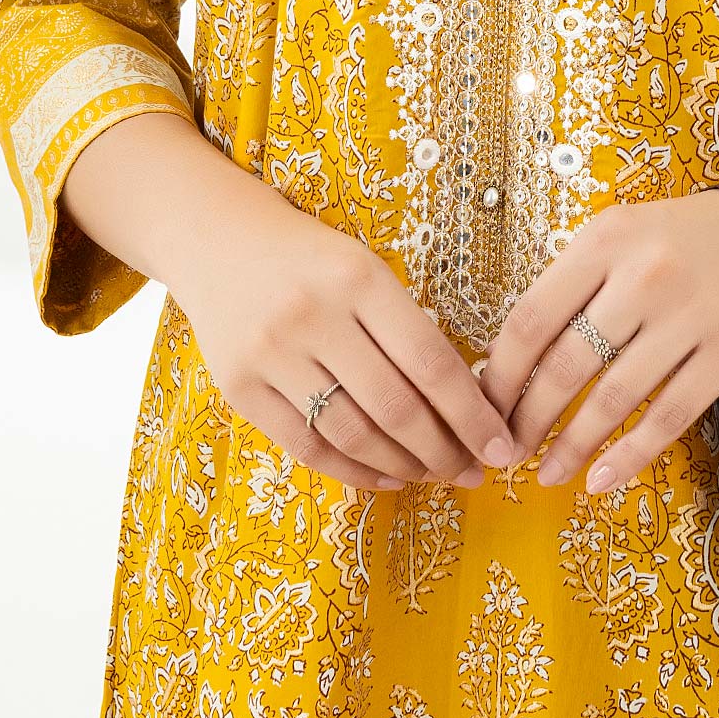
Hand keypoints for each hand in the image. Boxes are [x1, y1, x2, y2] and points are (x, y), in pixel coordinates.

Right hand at [171, 174, 517, 493]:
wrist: (216, 240)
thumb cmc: (311, 259)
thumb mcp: (364, 270)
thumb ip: (406, 328)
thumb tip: (466, 406)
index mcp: (358, 278)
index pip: (429, 361)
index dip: (471, 414)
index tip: (502, 445)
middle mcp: (313, 315)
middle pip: (394, 406)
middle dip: (444, 451)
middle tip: (473, 472)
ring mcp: (270, 354)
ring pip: (353, 434)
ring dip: (404, 466)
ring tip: (434, 476)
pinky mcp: (238, 387)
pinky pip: (307, 446)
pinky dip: (353, 471)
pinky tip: (387, 477)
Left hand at [474, 189, 718, 493]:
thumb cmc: (679, 242)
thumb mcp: (620, 235)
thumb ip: (572, 285)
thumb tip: (509, 362)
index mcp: (605, 241)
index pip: (532, 319)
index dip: (501, 374)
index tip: (484, 409)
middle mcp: (644, 276)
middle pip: (567, 365)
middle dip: (528, 420)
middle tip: (508, 452)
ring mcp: (689, 317)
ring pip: (614, 399)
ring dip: (572, 446)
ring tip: (547, 473)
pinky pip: (668, 417)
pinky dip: (629, 456)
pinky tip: (601, 480)